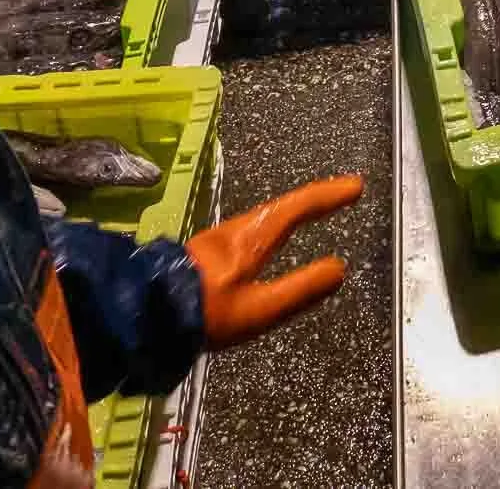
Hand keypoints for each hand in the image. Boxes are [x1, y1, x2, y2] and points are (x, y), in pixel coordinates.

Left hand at [186, 175, 361, 347]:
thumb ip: (300, 289)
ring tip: (309, 213)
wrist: (144, 314)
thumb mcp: (260, 309)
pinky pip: (249, 229)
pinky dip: (271, 225)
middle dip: (311, 199)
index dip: (328, 197)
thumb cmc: (206, 314)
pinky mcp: (204, 255)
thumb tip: (339, 268)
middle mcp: (235, 231)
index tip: (355, 186)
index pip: (298, 209)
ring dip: (290, 210)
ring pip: (262, 217)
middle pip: (279, 206)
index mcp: (252, 240)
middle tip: (339, 195)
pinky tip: (266, 242)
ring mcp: (216, 241)